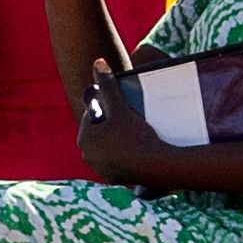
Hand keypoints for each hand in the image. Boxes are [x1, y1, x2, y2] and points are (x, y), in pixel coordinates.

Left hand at [76, 57, 175, 187]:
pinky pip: (119, 160)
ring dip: (119, 139)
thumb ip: (107, 85)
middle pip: (101, 131)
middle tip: (131, 121)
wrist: (158, 167)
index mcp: (85, 139)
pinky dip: (126, 154)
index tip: (124, 109)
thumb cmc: (136, 135)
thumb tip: (97, 62)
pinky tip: (140, 148)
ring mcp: (102, 170)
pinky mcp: (116, 179)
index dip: (109, 109)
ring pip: (110, 146)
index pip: (93, 115)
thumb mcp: (120, 107)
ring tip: (137, 133)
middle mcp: (88, 157)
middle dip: (113, 125)